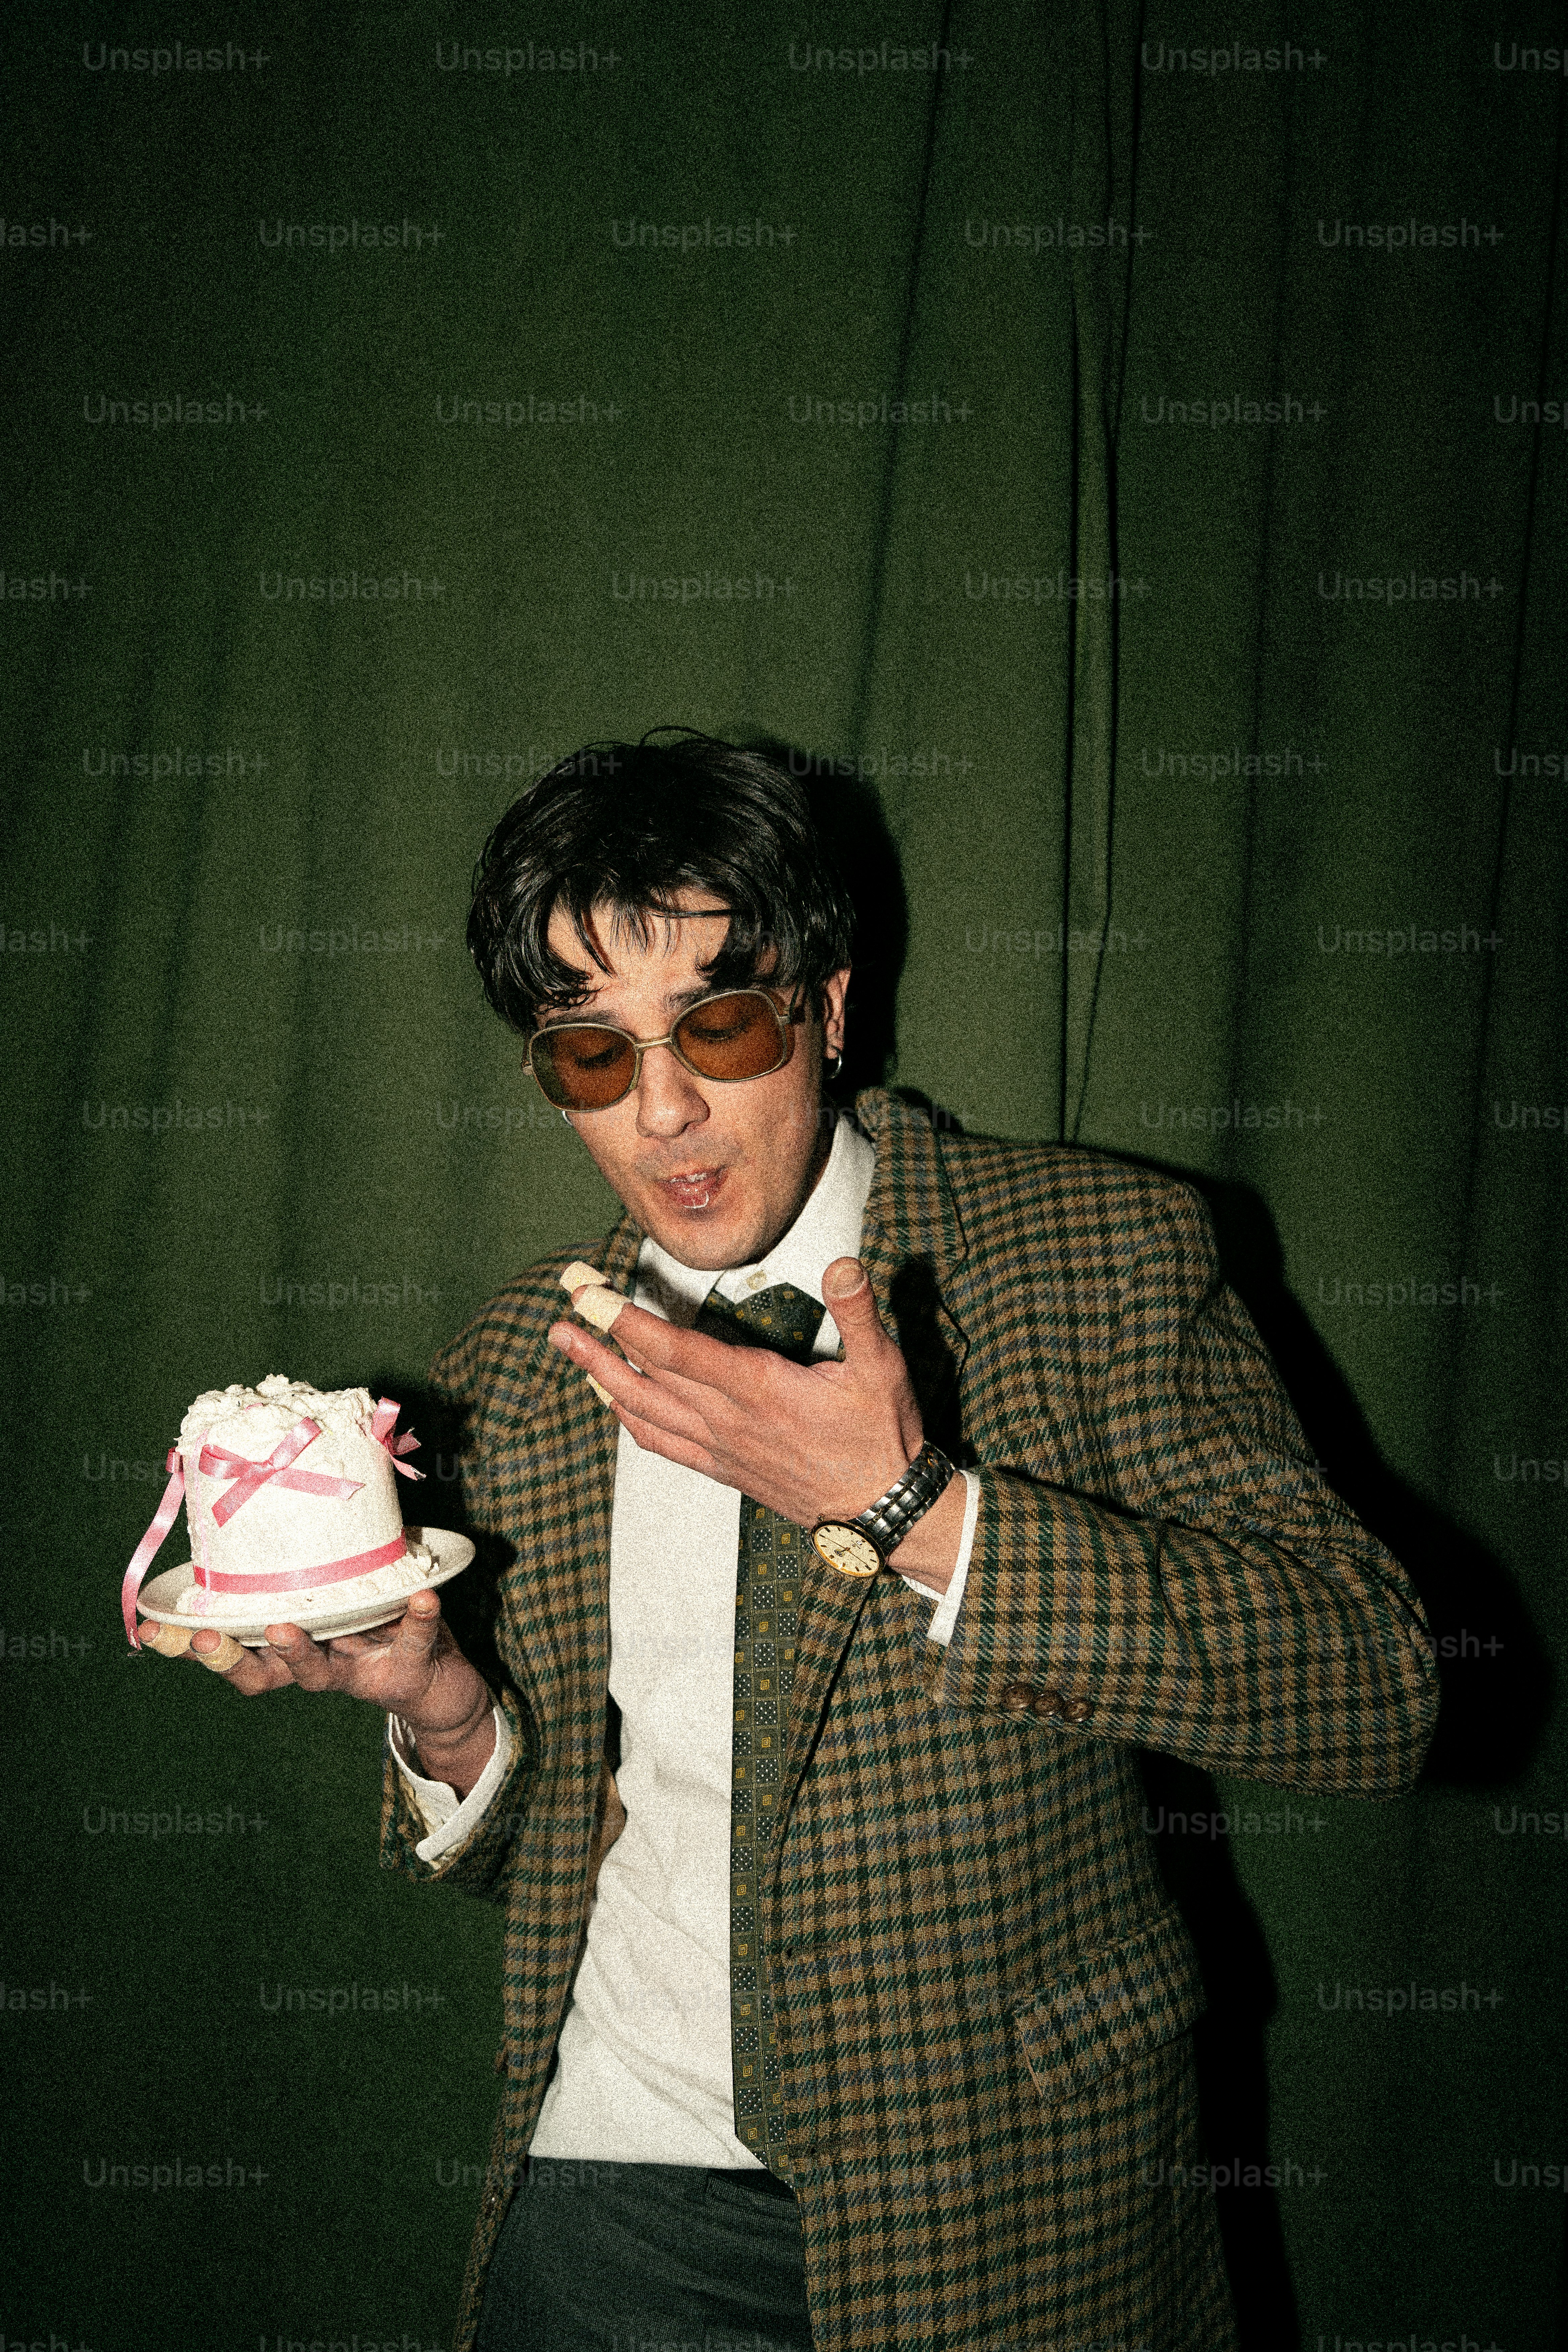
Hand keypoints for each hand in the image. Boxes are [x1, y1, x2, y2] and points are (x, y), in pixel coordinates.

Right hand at [143, 1589, 494, 1773]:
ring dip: (298, 1650)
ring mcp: (358, 1673)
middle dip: (227, 1657)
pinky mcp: (406, 1670)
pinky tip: (422, 1597)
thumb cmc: (380, 1627)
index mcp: (291, 1645)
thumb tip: (263, 1500)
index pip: (231, 1648)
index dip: (187, 1644)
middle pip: (259, 1673)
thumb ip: (306, 1567)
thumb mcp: (338, 1596)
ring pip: (318, 1673)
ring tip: (284, 1626)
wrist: (444, 1682)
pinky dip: (417, 1619)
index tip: (149, 1628)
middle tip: (201, 1638)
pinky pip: (412, 1640)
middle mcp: (316, 1664)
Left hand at [548, 1256, 922, 1531]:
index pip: (675, 1350)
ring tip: (566, 1343)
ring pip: (643, 1408)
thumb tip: (844, 1265)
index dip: (627, 1319)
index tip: (591, 1293)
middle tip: (565, 1300)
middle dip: (600, 1334)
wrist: (882, 1510)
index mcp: (758, 1388)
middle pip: (646, 1372)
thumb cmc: (880, 1435)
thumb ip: (857, 1313)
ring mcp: (720, 1447)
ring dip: (599, 1373)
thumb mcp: (882, 1368)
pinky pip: (661, 1441)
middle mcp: (728, 1418)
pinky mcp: (722, 1467)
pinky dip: (627, 1417)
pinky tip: (608, 1398)